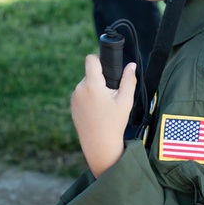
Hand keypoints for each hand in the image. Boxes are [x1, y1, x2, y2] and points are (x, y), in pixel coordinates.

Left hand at [70, 56, 136, 176]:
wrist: (100, 145)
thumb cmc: (114, 123)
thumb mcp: (126, 101)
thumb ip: (128, 80)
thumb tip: (131, 65)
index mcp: (92, 85)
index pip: (91, 60)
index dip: (99, 59)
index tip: (108, 67)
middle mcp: (79, 89)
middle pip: (90, 74)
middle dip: (100, 79)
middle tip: (112, 94)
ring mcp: (74, 98)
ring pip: (86, 85)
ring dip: (95, 89)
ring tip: (105, 105)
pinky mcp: (72, 107)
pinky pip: (81, 95)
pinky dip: (89, 98)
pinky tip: (98, 111)